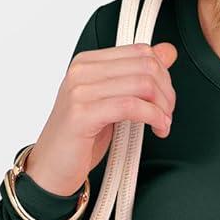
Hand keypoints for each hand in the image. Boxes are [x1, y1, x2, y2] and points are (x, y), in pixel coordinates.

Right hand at [24, 38, 179, 195]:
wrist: (52, 168)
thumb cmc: (82, 137)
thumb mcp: (115, 101)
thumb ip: (138, 76)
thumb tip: (168, 51)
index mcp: (88, 62)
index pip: (140, 51)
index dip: (164, 74)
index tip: (165, 98)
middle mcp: (82, 71)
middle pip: (145, 66)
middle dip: (166, 92)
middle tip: (167, 113)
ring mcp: (80, 90)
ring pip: (142, 84)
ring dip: (163, 107)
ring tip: (163, 123)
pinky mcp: (82, 113)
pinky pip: (130, 106)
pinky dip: (153, 117)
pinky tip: (158, 128)